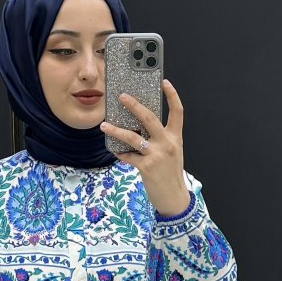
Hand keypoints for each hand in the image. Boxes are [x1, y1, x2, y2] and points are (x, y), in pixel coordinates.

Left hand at [100, 78, 189, 216]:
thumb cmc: (170, 174)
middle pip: (149, 118)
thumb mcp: (171, 153)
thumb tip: (138, 126)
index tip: (164, 82)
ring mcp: (157, 155)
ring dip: (116, 130)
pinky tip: (114, 150)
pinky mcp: (146, 167)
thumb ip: (160, 139)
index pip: (177, 111)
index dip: (172, 95)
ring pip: (133, 137)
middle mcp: (167, 143)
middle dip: (134, 105)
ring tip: (104, 125)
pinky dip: (120, 153)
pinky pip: (128, 156)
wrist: (174, 198)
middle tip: (121, 96)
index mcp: (175, 137)